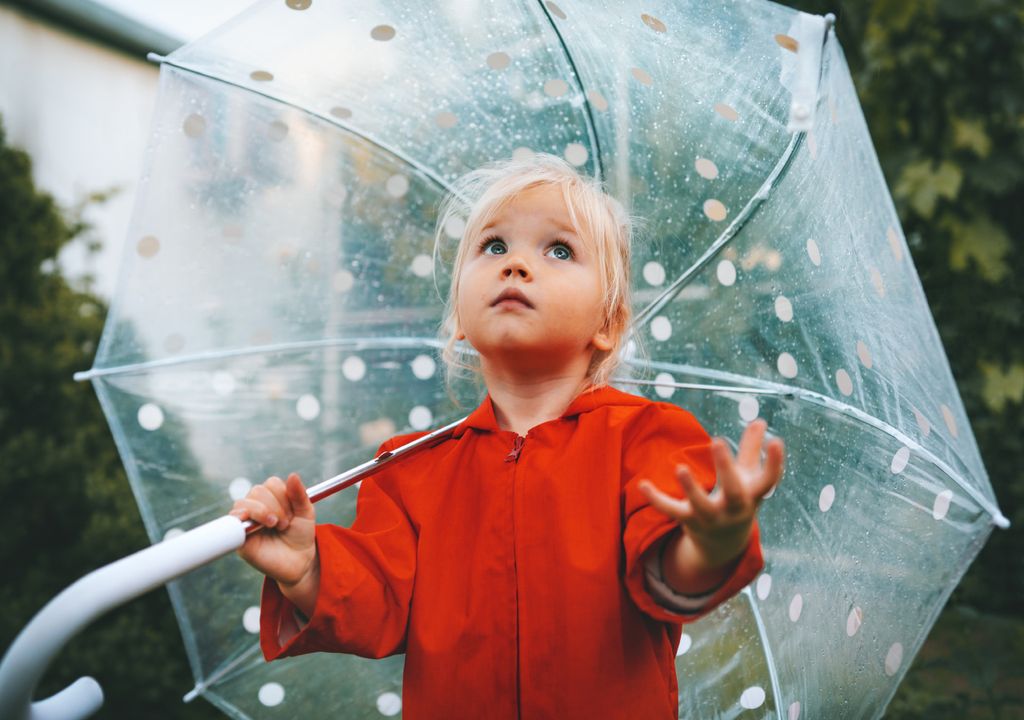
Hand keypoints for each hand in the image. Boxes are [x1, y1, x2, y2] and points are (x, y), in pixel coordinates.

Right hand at [229, 472, 317, 587]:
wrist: (299, 562)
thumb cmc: (300, 536)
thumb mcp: (306, 514)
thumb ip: (299, 495)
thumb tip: (293, 475)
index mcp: (273, 498)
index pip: (271, 483)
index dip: (283, 495)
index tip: (293, 512)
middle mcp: (257, 506)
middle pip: (257, 490)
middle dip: (275, 505)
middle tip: (285, 523)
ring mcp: (247, 520)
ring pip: (244, 502)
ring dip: (262, 511)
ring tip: (276, 526)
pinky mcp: (238, 536)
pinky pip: (232, 520)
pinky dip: (242, 518)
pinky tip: (257, 526)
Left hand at [639, 419, 783, 568]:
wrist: (723, 544)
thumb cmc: (737, 500)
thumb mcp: (748, 478)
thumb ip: (752, 449)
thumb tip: (760, 421)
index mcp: (752, 496)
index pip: (768, 481)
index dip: (775, 462)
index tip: (776, 440)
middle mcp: (733, 509)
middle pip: (734, 492)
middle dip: (726, 468)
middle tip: (718, 441)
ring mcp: (710, 518)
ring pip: (701, 506)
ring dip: (691, 488)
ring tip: (680, 468)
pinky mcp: (688, 521)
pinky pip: (671, 510)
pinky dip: (657, 499)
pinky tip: (642, 484)